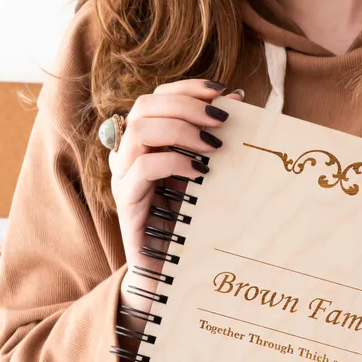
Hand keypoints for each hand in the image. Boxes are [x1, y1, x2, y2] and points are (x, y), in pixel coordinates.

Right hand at [108, 79, 241, 317]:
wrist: (168, 272)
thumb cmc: (187, 223)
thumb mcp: (204, 177)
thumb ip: (213, 140)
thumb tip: (238, 99)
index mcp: (146, 143)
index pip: (157, 98)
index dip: (186, 88)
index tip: (222, 92)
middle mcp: (128, 155)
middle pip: (145, 106)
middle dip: (186, 106)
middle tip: (221, 121)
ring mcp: (123, 177)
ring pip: (139, 132)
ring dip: (180, 130)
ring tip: (213, 146)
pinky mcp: (126, 202)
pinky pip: (142, 169)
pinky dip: (174, 162)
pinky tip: (200, 173)